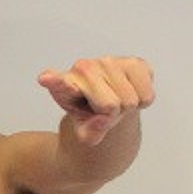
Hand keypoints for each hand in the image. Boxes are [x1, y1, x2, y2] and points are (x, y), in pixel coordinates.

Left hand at [38, 57, 153, 145]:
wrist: (108, 103)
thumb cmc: (91, 115)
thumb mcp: (85, 132)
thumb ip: (90, 132)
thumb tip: (104, 118)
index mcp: (64, 86)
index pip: (59, 83)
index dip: (54, 80)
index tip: (45, 78)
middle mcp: (84, 68)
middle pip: (111, 104)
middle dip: (112, 113)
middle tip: (104, 109)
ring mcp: (108, 61)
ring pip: (130, 100)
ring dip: (127, 106)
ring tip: (115, 100)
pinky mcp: (134, 62)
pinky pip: (147, 94)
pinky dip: (142, 101)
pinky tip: (129, 92)